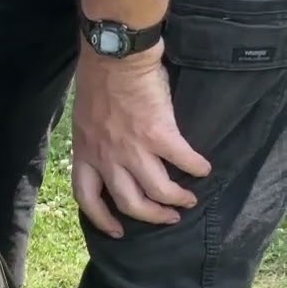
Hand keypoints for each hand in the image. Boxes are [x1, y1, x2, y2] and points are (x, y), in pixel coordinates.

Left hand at [71, 43, 211, 236]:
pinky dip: (197, 167)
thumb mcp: (84, 120)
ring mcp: (133, 148)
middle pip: (129, 203)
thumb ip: (95, 141)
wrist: (114, 57)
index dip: (101, 219)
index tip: (116, 231)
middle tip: (168, 216)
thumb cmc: (97, 81)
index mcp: (85, 152)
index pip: (87, 197)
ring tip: (189, 198)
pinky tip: (204, 168)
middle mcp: (107, 156)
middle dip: (152, 216)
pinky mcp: (158, 134)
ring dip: (176, 198)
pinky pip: (183, 161)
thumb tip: (109, 154)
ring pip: (157, 190)